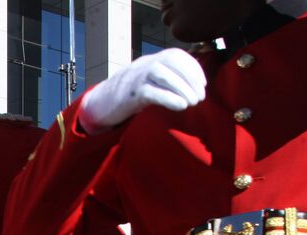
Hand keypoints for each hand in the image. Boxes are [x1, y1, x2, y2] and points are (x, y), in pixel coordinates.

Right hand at [79, 48, 206, 134]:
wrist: (102, 103)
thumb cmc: (132, 94)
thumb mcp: (151, 82)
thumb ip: (168, 79)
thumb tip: (194, 88)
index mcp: (152, 59)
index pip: (177, 55)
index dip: (193, 68)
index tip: (203, 84)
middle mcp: (145, 64)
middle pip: (172, 62)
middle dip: (191, 79)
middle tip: (200, 98)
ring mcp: (136, 77)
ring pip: (162, 74)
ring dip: (182, 88)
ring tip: (192, 103)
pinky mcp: (130, 94)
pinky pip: (151, 92)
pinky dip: (169, 98)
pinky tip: (181, 106)